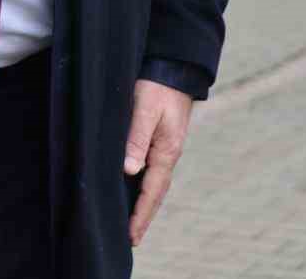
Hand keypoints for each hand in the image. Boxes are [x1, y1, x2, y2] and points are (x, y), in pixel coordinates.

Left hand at [124, 79, 194, 246]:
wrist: (176, 67)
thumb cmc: (158, 85)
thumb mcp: (145, 110)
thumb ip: (136, 139)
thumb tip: (130, 171)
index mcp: (167, 150)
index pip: (152, 191)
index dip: (140, 214)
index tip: (131, 235)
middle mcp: (169, 153)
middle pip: (157, 192)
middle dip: (144, 215)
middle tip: (132, 239)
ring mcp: (167, 147)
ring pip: (156, 183)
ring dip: (146, 203)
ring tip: (134, 222)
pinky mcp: (162, 139)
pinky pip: (154, 171)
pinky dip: (146, 187)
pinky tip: (137, 190)